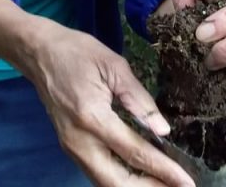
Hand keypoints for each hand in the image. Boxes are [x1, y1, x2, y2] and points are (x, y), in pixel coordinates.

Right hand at [0, 0, 193, 186]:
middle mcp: (79, 142)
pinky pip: (97, 173)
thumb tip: (163, 130)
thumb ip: (139, 99)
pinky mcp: (70, 147)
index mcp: (92, 118)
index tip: (186, 181)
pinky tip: (140, 174)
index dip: (163, 170)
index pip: (134, 153)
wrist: (39, 53)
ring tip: (164, 184)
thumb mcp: (114, 66)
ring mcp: (71, 148)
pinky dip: (121, 179)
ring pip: (105, 183)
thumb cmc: (78, 53)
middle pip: (117, 182)